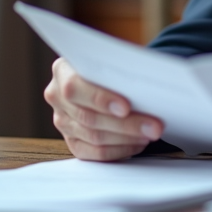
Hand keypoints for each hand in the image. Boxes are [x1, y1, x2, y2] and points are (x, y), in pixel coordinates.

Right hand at [44, 57, 164, 160]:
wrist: (105, 77)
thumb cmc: (111, 65)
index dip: (100, 99)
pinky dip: (119, 150)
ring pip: (94, 137)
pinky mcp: (72, 141)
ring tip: (151, 133)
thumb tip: (146, 81)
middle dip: (126, 124)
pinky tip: (138, 143)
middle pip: (89, 117)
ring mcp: (62, 121)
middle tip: (154, 127)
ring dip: (127, 138)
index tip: (126, 107)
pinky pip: (94, 153)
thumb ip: (119, 67)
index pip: (75, 88)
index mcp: (62, 70)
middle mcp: (57, 96)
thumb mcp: (112, 58)